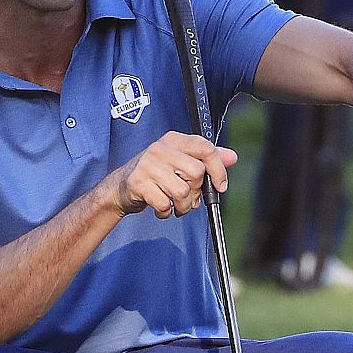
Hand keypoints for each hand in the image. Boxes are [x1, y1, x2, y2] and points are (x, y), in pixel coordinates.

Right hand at [107, 131, 236, 218]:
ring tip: (176, 206)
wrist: (120, 187)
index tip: (220, 185)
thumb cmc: (155, 175)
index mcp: (174, 140)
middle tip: (188, 197)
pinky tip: (162, 208)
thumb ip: (207, 159)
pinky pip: (164, 203)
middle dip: (196, 192)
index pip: (205, 148)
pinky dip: (166, 212)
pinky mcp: (138, 183)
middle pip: (196, 173)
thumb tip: (232, 157)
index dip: (218, 169)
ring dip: (183, 206)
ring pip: (182, 191)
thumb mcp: (180, 162)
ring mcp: (147, 165)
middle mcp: (160, 149)